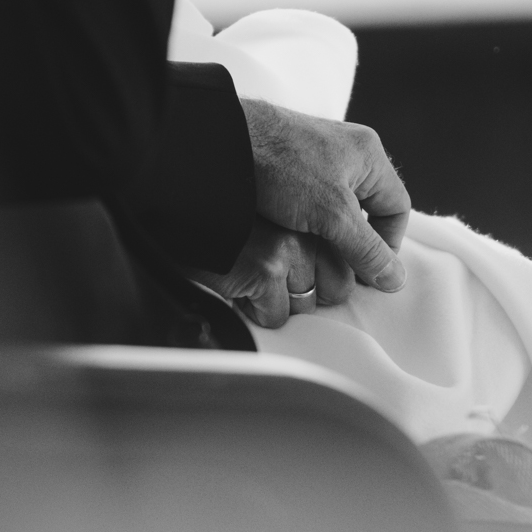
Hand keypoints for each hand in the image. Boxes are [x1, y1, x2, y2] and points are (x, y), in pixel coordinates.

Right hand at [191, 219, 350, 328]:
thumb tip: (334, 284)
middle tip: (275, 280)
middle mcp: (307, 227)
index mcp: (313, 214)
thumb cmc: (227, 225)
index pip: (346, 263)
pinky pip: (276, 317)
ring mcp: (288, 248)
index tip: (300, 276)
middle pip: (337, 288)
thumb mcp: (276, 225)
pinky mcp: (266, 269)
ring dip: (278, 302)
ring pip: (306, 306)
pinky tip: (237, 285)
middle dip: (307, 293)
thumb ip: (308, 245)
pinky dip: (254, 312)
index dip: (322, 279)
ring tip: (251, 276)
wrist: (184, 217)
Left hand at [242, 98, 410, 293]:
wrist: (222, 141)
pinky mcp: (289, 167)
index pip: (396, 208)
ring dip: (330, 239)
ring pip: (338, 212)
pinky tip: (293, 242)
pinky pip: (311, 205)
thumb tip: (394, 279)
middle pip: (368, 210)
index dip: (389, 245)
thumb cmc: (281, 165)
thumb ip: (366, 248)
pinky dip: (308, 226)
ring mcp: (317, 158)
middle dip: (357, 245)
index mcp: (368, 154)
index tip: (371, 273)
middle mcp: (347, 152)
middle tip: (341, 272)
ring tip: (315, 261)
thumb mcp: (332, 214)